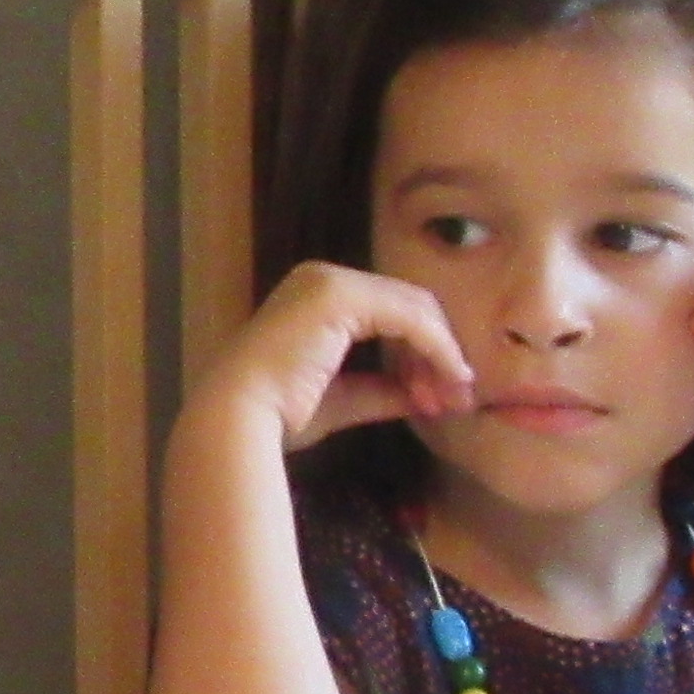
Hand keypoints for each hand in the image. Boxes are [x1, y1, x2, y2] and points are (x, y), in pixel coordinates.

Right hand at [188, 260, 474, 454]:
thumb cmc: (278, 414)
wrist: (238, 416)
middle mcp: (323, 278)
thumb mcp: (345, 398)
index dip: (423, 353)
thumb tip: (427, 396)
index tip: (438, 399)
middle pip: (409, 305)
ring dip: (441, 355)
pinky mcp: (342, 297)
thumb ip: (384, 389)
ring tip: (449, 399)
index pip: (390, 313)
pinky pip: (409, 317)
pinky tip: (446, 379)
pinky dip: (436, 348)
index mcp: (316, 297)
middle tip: (455, 398)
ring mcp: (332, 283)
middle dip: (438, 354)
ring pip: (415, 309)